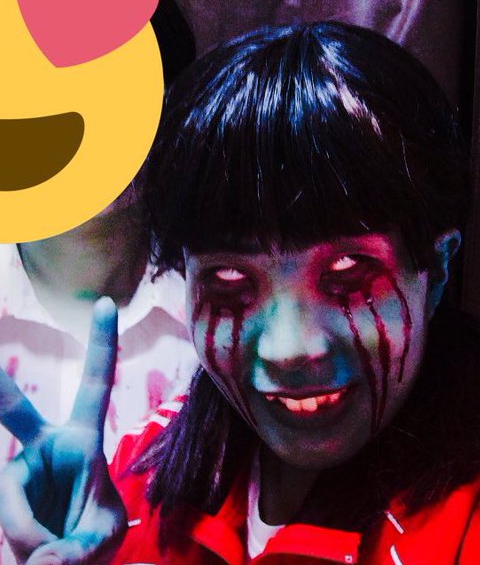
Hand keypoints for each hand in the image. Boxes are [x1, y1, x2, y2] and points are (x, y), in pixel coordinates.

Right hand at [0, 298, 126, 563]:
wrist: (65, 564)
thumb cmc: (93, 539)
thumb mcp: (102, 537)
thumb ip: (79, 547)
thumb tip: (42, 562)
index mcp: (83, 440)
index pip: (95, 384)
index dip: (102, 344)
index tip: (108, 302)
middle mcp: (44, 448)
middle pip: (16, 410)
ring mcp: (18, 474)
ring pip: (15, 503)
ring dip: (35, 536)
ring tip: (53, 554)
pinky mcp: (3, 499)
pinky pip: (11, 522)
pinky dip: (25, 542)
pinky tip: (37, 556)